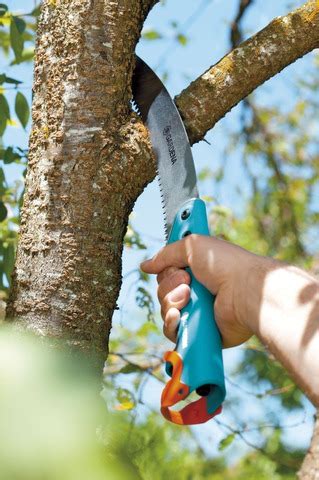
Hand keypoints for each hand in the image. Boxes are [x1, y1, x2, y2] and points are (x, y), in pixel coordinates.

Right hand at [141, 234, 255, 347]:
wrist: (244, 290)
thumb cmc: (225, 264)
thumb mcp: (192, 246)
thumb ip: (165, 254)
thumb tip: (145, 266)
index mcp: (196, 272)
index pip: (166, 275)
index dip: (166, 272)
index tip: (178, 268)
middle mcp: (196, 292)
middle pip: (162, 292)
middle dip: (169, 286)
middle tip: (187, 281)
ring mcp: (196, 313)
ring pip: (165, 311)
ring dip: (171, 302)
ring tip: (188, 297)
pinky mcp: (198, 331)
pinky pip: (171, 331)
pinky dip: (171, 323)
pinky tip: (179, 316)